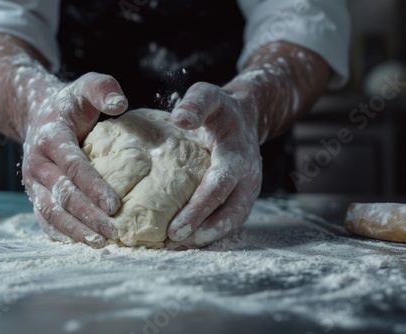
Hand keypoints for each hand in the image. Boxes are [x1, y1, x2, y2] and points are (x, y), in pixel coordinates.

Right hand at [21, 72, 127, 247]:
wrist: (39, 115)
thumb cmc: (71, 105)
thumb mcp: (87, 87)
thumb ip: (103, 89)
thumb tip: (120, 103)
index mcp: (50, 138)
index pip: (72, 165)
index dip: (92, 186)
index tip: (114, 205)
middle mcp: (38, 164)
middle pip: (63, 195)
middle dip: (88, 215)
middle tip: (115, 231)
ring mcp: (34, 183)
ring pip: (52, 212)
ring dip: (75, 230)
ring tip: (101, 243)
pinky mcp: (36, 195)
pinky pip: (46, 219)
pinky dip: (64, 233)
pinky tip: (84, 243)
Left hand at [166, 82, 262, 248]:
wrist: (245, 118)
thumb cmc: (220, 110)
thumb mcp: (208, 96)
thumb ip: (195, 104)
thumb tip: (179, 119)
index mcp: (237, 156)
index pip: (220, 187)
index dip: (199, 210)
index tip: (175, 229)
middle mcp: (248, 178)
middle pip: (229, 214)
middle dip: (202, 233)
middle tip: (172, 245)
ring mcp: (248, 191)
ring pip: (231, 222)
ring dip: (205, 238)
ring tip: (175, 249)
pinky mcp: (242, 198)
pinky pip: (228, 220)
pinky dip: (209, 233)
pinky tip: (187, 240)